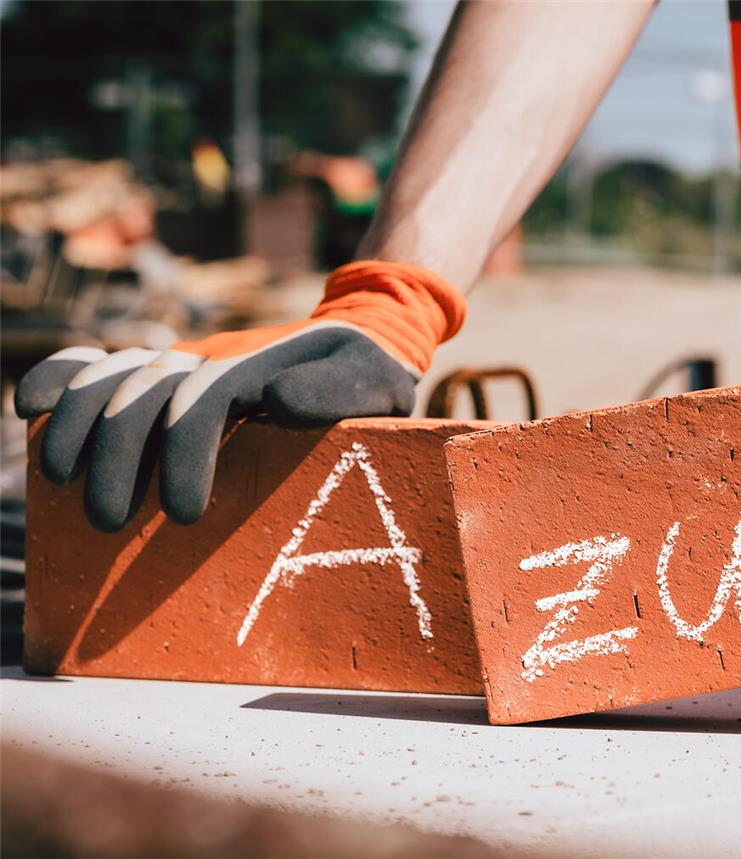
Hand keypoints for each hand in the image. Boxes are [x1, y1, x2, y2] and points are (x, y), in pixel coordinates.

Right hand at [16, 261, 464, 530]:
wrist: (358, 341)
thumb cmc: (369, 376)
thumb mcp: (375, 382)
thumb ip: (337, 391)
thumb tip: (276, 402)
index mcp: (257, 366)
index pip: (203, 401)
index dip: (186, 456)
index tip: (187, 516)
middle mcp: (208, 358)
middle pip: (143, 394)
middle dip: (117, 457)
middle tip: (111, 523)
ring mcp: (181, 362)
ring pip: (110, 379)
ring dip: (75, 425)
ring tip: (59, 481)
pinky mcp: (165, 375)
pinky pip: (101, 365)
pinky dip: (61, 378)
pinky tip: (26, 408)